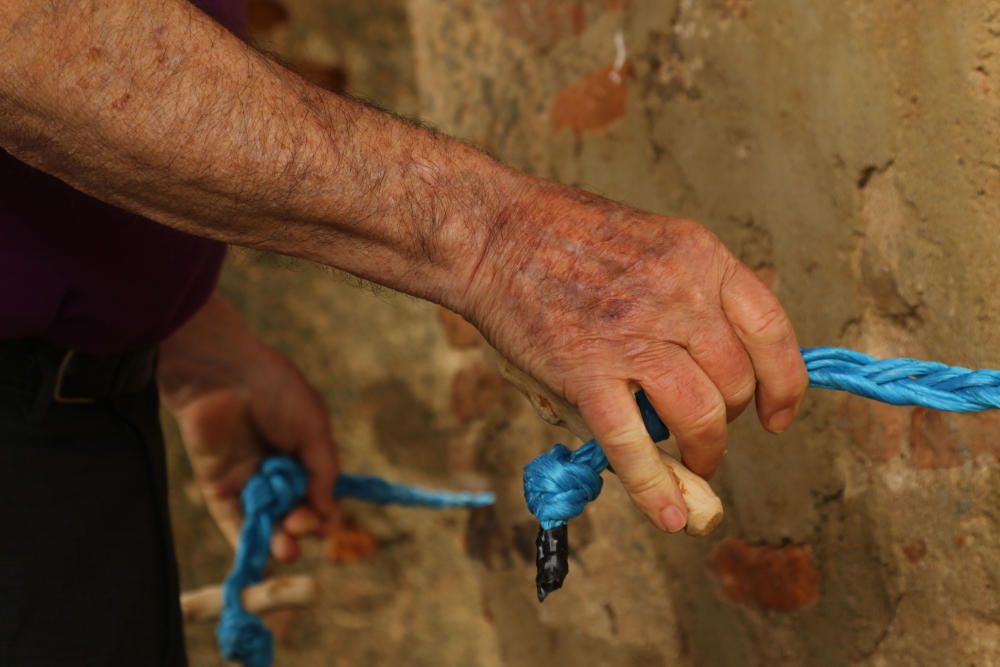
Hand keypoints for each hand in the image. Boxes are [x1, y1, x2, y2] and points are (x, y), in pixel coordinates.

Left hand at [158, 295, 338, 560]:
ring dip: (278, 539)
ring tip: (287, 548)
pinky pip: (231, 520)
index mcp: (303, 453)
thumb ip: (323, 470)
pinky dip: (245, 541)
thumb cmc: (276, 391)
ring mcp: (247, 479)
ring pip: (265, 521)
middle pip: (292, 511)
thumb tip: (326, 513)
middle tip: (301, 525)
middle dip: (301, 525)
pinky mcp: (217, 485)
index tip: (327, 529)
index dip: (324, 515)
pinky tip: (261, 555)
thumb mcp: (313, 427)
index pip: (318, 495)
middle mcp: (276, 470)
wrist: (223, 373)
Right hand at [466, 183, 807, 531]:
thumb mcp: (651, 243)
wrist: (494, 233)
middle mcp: (677, 296)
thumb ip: (689, 295)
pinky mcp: (586, 373)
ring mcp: (632, 337)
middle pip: (736, 380)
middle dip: (731, 418)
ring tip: (694, 463)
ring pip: (701, 416)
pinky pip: (633, 443)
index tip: (779, 413)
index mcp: (698, 258)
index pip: (770, 329)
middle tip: (707, 428)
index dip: (784, 382)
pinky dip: (654, 488)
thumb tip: (714, 367)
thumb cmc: (564, 237)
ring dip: (705, 452)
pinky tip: (667, 515)